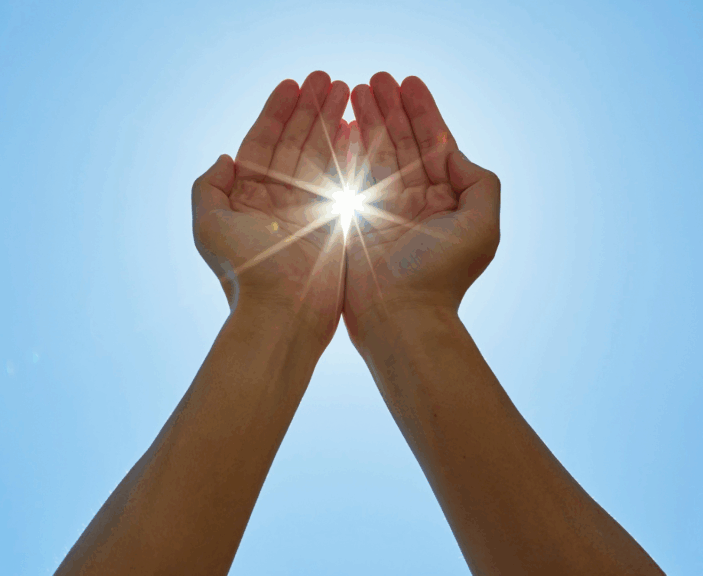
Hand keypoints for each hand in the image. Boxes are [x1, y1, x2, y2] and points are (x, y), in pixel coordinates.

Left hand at [193, 71, 349, 342]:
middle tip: (328, 77)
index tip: (292, 84)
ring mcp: (307, 209)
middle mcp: (277, 200)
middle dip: (310, 108)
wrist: (283, 314)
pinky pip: (343, 177)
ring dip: (332, 120)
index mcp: (247, 197)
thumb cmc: (244, 273)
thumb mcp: (209, 226)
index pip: (263, 144)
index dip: (276, 112)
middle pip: (295, 142)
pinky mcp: (334, 221)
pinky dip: (350, 150)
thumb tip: (225, 158)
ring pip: (321, 154)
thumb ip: (208, 188)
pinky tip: (359, 125)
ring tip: (347, 89)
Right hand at [338, 72, 500, 340]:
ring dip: (367, 120)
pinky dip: (347, 148)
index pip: (433, 144)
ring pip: (375, 152)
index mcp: (445, 199)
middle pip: (401, 142)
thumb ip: (479, 182)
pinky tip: (341, 124)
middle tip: (374, 78)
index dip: (422, 112)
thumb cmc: (442, 276)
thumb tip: (454, 153)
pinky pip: (350, 175)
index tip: (408, 82)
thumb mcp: (482, 225)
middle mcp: (415, 200)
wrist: (399, 316)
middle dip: (389, 108)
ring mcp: (383, 208)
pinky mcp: (355, 219)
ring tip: (355, 89)